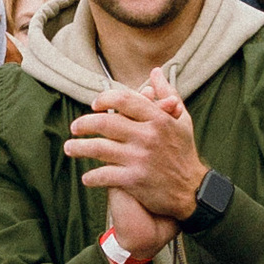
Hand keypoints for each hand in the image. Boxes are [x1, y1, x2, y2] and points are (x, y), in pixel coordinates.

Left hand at [66, 72, 204, 237]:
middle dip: (83, 124)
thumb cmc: (185, 152)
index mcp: (158, 119)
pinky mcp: (134, 180)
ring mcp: (139, 159)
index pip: (124, 100)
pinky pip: (104, 175)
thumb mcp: (182, 120)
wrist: (193, 191)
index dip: (104, 99)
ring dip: (79, 148)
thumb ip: (167, 94)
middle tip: (74, 127)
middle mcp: (147, 136)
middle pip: (105, 123)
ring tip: (70, 148)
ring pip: (98, 149)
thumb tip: (156, 72)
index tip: (94, 105)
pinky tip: (86, 177)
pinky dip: (91, 176)